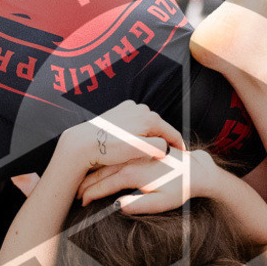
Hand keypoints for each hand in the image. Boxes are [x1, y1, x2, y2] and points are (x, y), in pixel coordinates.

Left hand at [62, 100, 184, 171]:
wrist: (82, 143)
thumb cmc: (110, 149)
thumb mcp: (139, 150)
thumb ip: (158, 147)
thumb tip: (165, 147)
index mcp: (150, 119)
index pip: (172, 134)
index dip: (179, 147)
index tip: (184, 157)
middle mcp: (141, 110)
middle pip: (159, 129)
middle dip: (163, 141)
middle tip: (165, 157)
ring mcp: (129, 108)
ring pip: (146, 126)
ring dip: (149, 137)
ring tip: (148, 152)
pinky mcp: (118, 111)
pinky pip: (134, 123)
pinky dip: (137, 132)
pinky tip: (131, 143)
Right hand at [77, 147, 217, 211]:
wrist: (196, 170)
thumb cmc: (180, 189)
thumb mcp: (163, 201)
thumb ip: (141, 204)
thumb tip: (119, 206)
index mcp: (133, 174)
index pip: (103, 185)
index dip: (90, 195)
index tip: (81, 203)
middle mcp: (131, 161)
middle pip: (100, 173)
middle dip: (85, 184)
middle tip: (76, 196)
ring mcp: (133, 154)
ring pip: (105, 164)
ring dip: (91, 173)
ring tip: (80, 184)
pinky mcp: (138, 151)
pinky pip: (114, 158)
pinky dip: (102, 165)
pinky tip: (96, 171)